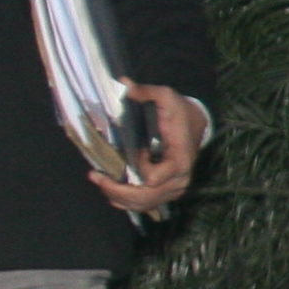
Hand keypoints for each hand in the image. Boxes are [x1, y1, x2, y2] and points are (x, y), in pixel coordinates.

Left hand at [93, 81, 208, 212]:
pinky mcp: (165, 192)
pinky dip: (124, 202)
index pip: (155, 179)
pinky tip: (109, 191)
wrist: (193, 124)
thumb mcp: (166, 96)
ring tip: (99, 181)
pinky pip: (144, 205)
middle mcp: (179, 180)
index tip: (135, 153)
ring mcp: (172, 189)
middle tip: (95, 177)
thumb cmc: (178, 112)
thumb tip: (123, 83)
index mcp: (180, 160)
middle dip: (117, 190)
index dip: (139, 169)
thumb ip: (146, 92)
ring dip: (117, 197)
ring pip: (142, 205)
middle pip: (145, 197)